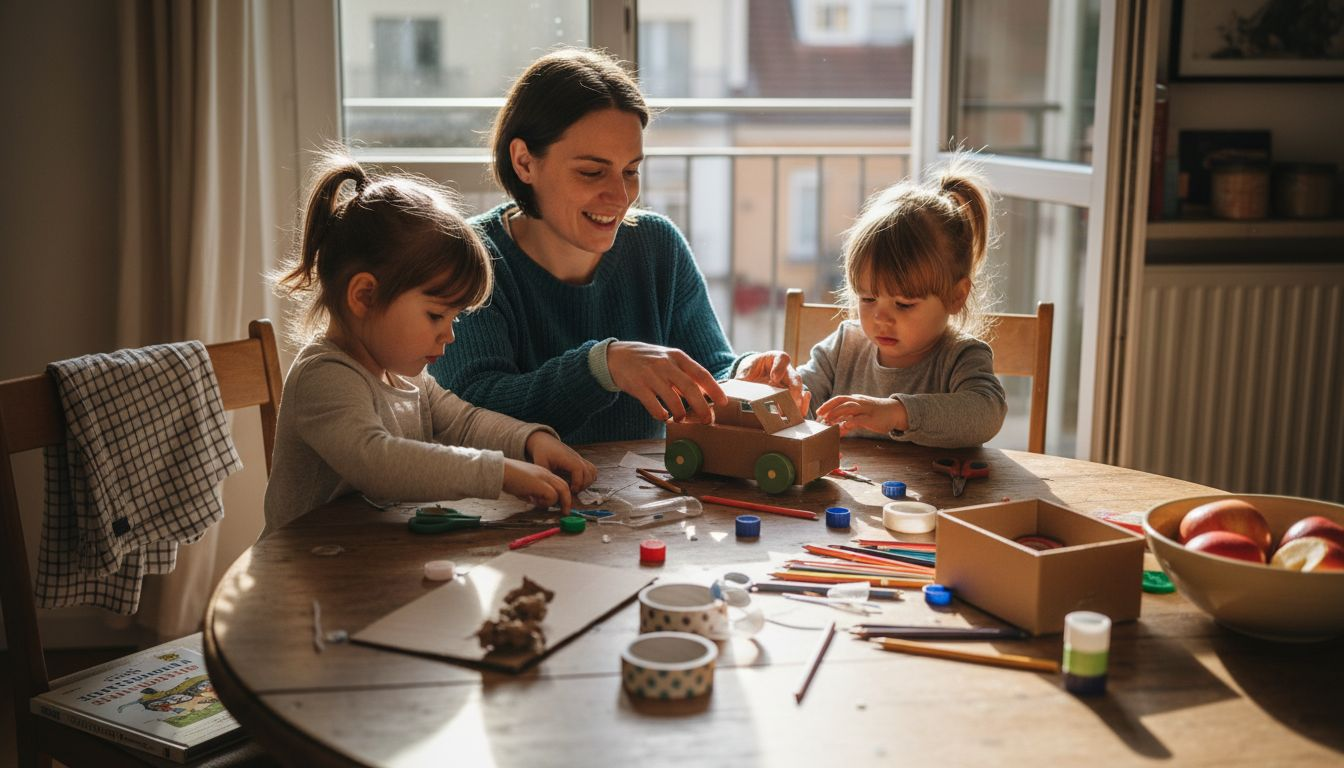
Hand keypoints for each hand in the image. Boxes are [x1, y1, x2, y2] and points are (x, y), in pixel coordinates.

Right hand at [502, 458, 572, 513]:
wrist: (500, 470)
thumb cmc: (507, 478)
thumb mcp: (522, 486)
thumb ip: (530, 492)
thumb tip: (533, 501)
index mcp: (541, 473)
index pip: (557, 483)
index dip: (560, 495)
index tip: (557, 505)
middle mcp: (545, 473)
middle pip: (564, 486)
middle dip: (566, 500)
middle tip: (565, 512)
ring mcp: (544, 477)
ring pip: (563, 489)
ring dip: (558, 502)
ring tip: (546, 507)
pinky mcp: (540, 484)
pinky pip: (552, 495)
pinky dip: (547, 502)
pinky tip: (534, 501)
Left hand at [525, 431, 597, 493]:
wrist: (545, 441)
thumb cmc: (542, 452)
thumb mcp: (541, 464)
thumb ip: (547, 477)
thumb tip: (552, 489)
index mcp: (566, 458)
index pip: (578, 469)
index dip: (577, 482)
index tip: (571, 490)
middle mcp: (576, 457)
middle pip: (589, 472)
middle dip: (583, 485)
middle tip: (572, 491)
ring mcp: (580, 458)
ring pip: (593, 471)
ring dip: (588, 482)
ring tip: (576, 488)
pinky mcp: (580, 460)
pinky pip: (592, 469)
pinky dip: (589, 478)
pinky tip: (578, 483)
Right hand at [606, 341, 726, 422]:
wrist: (617, 356)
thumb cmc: (649, 360)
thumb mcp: (669, 360)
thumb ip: (686, 374)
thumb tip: (707, 394)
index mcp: (678, 357)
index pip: (701, 373)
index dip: (714, 389)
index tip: (723, 403)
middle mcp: (666, 364)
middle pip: (690, 387)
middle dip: (701, 407)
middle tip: (707, 420)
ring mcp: (651, 375)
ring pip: (672, 398)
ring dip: (680, 413)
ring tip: (680, 419)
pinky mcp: (637, 386)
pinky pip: (653, 404)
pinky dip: (660, 414)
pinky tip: (663, 416)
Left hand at [734, 351, 810, 415]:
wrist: (753, 374)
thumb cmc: (751, 370)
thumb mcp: (745, 371)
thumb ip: (742, 378)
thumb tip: (733, 390)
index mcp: (775, 359)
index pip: (782, 358)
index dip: (780, 368)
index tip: (774, 378)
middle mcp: (786, 371)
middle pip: (795, 377)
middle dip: (794, 389)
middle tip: (791, 399)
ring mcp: (790, 384)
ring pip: (799, 391)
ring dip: (799, 402)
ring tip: (796, 412)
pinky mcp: (790, 396)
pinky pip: (799, 401)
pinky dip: (801, 408)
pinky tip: (799, 415)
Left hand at [815, 394, 907, 435]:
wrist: (895, 412)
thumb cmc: (876, 414)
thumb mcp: (862, 415)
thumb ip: (850, 420)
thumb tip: (839, 428)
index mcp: (856, 400)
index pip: (839, 399)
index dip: (828, 404)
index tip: (818, 411)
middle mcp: (860, 402)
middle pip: (842, 400)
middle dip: (829, 406)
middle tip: (819, 414)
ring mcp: (866, 409)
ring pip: (849, 407)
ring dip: (837, 412)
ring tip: (827, 420)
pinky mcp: (872, 418)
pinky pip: (860, 419)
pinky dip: (851, 422)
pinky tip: (844, 426)